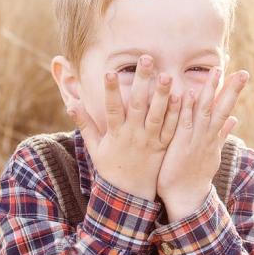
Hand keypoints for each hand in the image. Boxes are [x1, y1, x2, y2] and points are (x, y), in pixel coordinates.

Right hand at [66, 54, 180, 200]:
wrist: (129, 195)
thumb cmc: (110, 168)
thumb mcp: (94, 147)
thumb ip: (84, 124)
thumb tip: (71, 103)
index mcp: (115, 134)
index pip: (112, 108)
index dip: (110, 90)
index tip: (109, 71)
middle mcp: (134, 135)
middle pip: (138, 104)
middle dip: (142, 81)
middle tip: (146, 59)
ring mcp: (150, 141)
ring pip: (158, 114)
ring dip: (163, 94)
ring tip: (167, 75)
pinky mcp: (163, 146)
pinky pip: (172, 128)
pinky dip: (177, 113)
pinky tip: (183, 96)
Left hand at [157, 66, 248, 219]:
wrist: (186, 197)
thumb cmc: (195, 175)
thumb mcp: (212, 153)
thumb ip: (222, 134)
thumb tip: (235, 119)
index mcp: (214, 136)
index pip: (225, 109)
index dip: (232, 91)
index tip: (240, 73)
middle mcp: (208, 136)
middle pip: (222, 108)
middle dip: (232, 89)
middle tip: (243, 71)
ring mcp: (196, 139)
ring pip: (205, 110)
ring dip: (210, 90)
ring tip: (216, 72)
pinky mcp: (181, 144)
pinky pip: (184, 122)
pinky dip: (188, 108)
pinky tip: (190, 93)